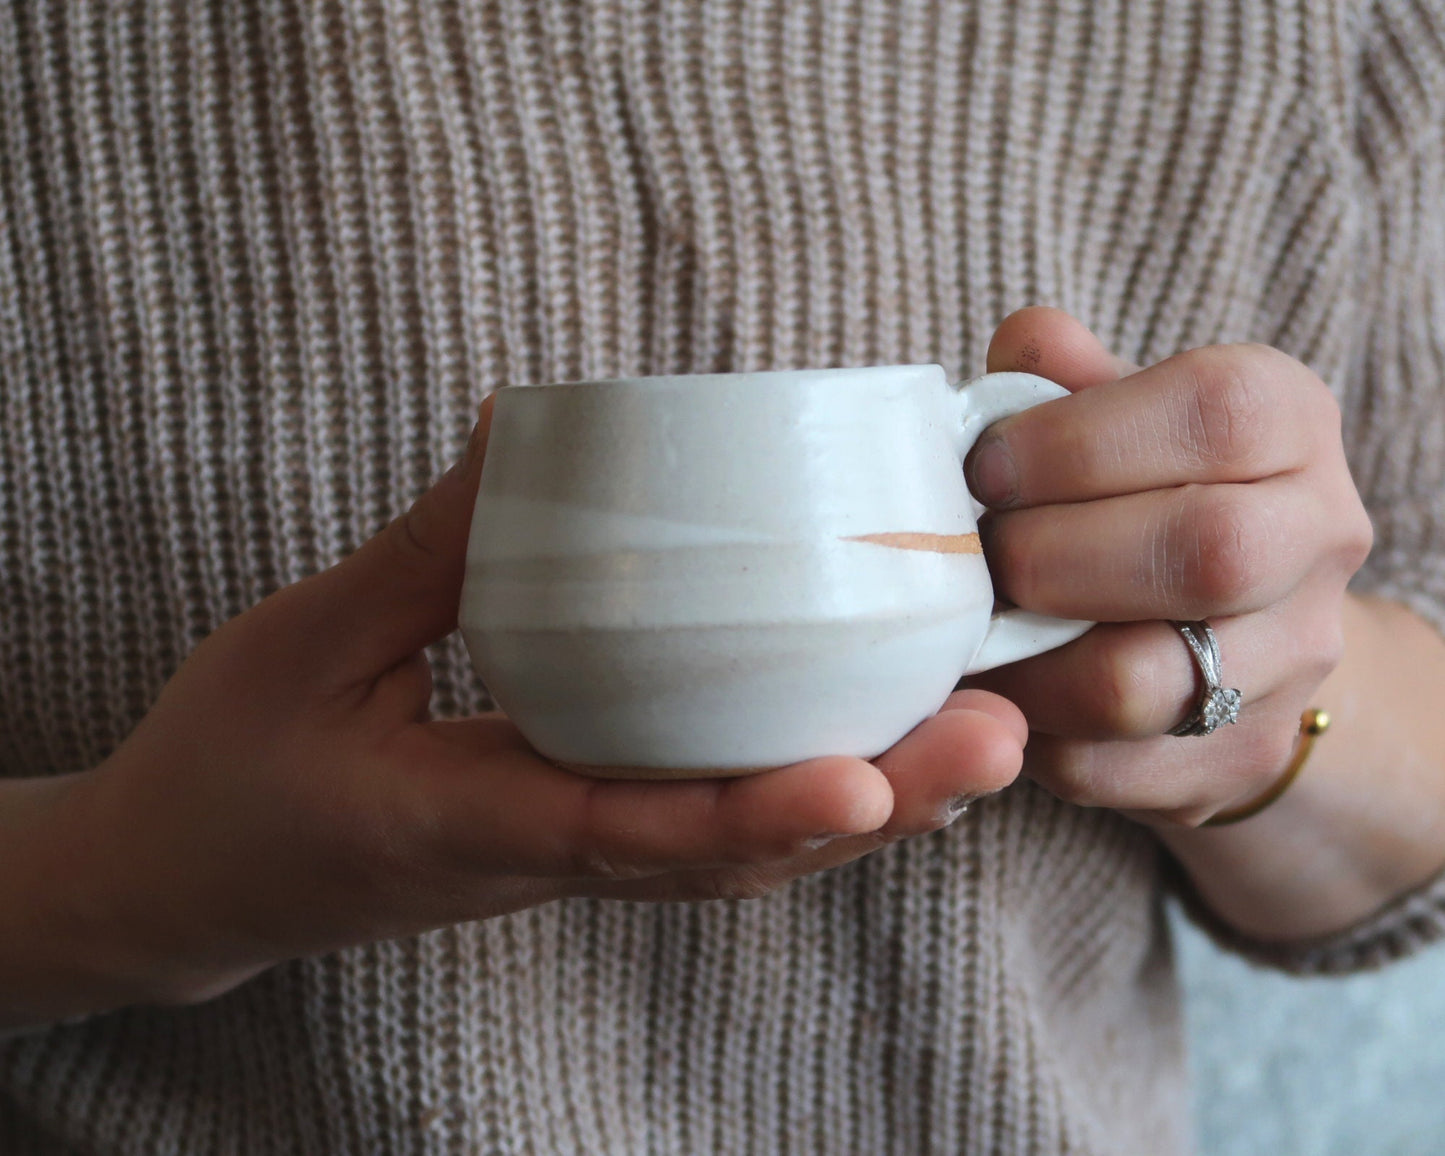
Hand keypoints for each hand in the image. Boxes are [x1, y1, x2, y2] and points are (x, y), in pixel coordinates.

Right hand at [19, 396, 1024, 1018]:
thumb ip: (426, 549)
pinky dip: (801, 795)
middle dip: (873, 808)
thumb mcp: (304, 644)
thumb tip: (534, 432)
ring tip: (983, 735)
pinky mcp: (570, 840)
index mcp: (461, 828)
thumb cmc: (228, 769)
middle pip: (735, 861)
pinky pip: (706, 834)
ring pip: (741, 859)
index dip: (751, 815)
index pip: (628, 836)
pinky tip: (877, 740)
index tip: (864, 779)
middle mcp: (539, 863)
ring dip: (866, 806)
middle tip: (999, 735)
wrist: (185, 883)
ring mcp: (565, 864)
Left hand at [962, 308, 1372, 827]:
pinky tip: (1005, 687)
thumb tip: (1026, 344)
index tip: (985, 469)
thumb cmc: (1140, 490)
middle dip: (1051, 555)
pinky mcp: (1236, 757)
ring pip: (1142, 682)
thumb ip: (1064, 379)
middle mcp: (1319, 537)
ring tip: (976, 629)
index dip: (1076, 442)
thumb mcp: (1114, 414)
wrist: (1232, 622)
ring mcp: (1294, 660)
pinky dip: (1028, 730)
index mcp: (1290, 422)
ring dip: (1026, 659)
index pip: (1215, 412)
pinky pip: (1105, 767)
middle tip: (979, 556)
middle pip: (1204, 552)